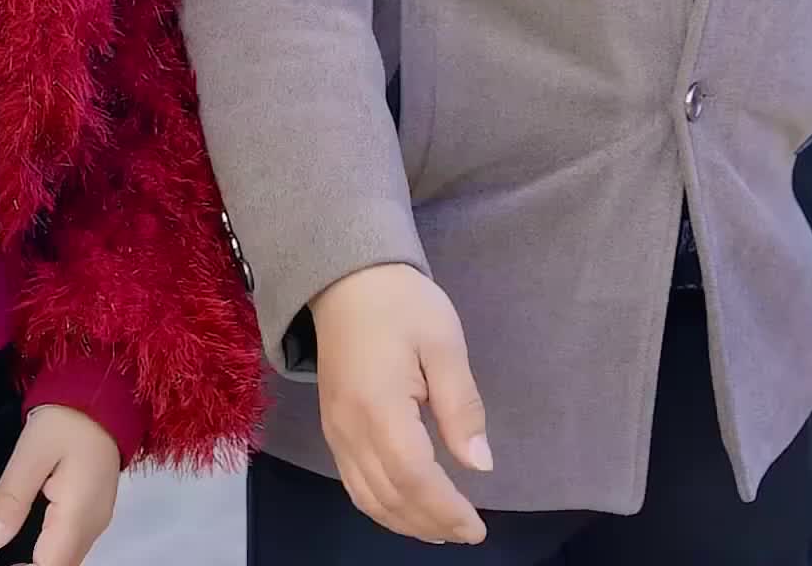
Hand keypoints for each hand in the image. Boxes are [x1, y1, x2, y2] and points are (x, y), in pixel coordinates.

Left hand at [0, 405, 119, 565]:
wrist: (105, 393)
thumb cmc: (67, 420)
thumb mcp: (31, 452)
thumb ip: (11, 498)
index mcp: (79, 515)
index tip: (1, 556)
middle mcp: (94, 525)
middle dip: (30, 565)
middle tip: (3, 548)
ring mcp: (99, 519)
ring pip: (67, 559)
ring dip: (41, 558)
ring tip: (11, 545)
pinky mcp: (97, 510)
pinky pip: (72, 544)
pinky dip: (50, 548)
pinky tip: (30, 534)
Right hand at [312, 263, 490, 544]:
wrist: (346, 279)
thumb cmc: (402, 303)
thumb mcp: (444, 342)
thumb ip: (461, 405)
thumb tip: (479, 464)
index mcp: (379, 406)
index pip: (413, 477)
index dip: (445, 509)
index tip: (478, 527)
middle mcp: (350, 429)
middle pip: (389, 497)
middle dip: (430, 523)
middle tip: (469, 532)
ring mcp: (335, 431)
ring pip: (367, 498)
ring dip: (405, 522)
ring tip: (443, 528)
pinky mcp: (332, 427)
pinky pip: (354, 483)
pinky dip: (383, 506)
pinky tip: (408, 506)